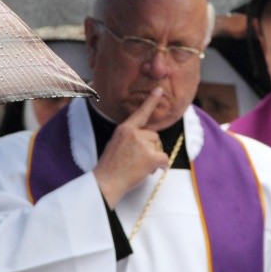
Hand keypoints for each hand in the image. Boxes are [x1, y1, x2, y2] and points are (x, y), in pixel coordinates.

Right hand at [93, 88, 168, 207]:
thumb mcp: (115, 144)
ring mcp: (143, 144)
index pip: (140, 113)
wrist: (106, 182)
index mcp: (124, 129)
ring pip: (158, 146)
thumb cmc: (109, 167)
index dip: (151, 101)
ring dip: (153, 157)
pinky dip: (161, 166)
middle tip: (137, 160)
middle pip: (153, 135)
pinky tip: (149, 171)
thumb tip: (146, 142)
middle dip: (150, 147)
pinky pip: (164, 159)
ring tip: (138, 167)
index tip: (159, 89)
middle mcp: (134, 133)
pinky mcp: (151, 156)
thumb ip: (129, 138)